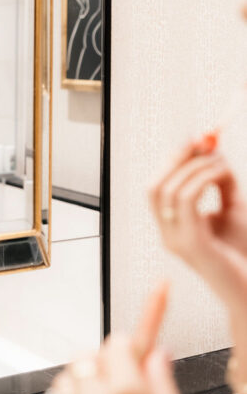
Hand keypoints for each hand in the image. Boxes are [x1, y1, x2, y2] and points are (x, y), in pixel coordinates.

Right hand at [149, 140, 246, 317]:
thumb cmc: (244, 253)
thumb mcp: (233, 209)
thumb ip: (222, 183)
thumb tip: (215, 153)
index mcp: (172, 228)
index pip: (157, 188)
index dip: (173, 160)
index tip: (195, 140)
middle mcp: (168, 235)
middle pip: (155, 187)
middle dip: (176, 159)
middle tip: (200, 141)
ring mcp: (176, 240)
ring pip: (168, 190)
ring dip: (194, 167)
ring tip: (219, 162)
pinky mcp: (192, 244)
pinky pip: (186, 201)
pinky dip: (202, 179)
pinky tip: (221, 174)